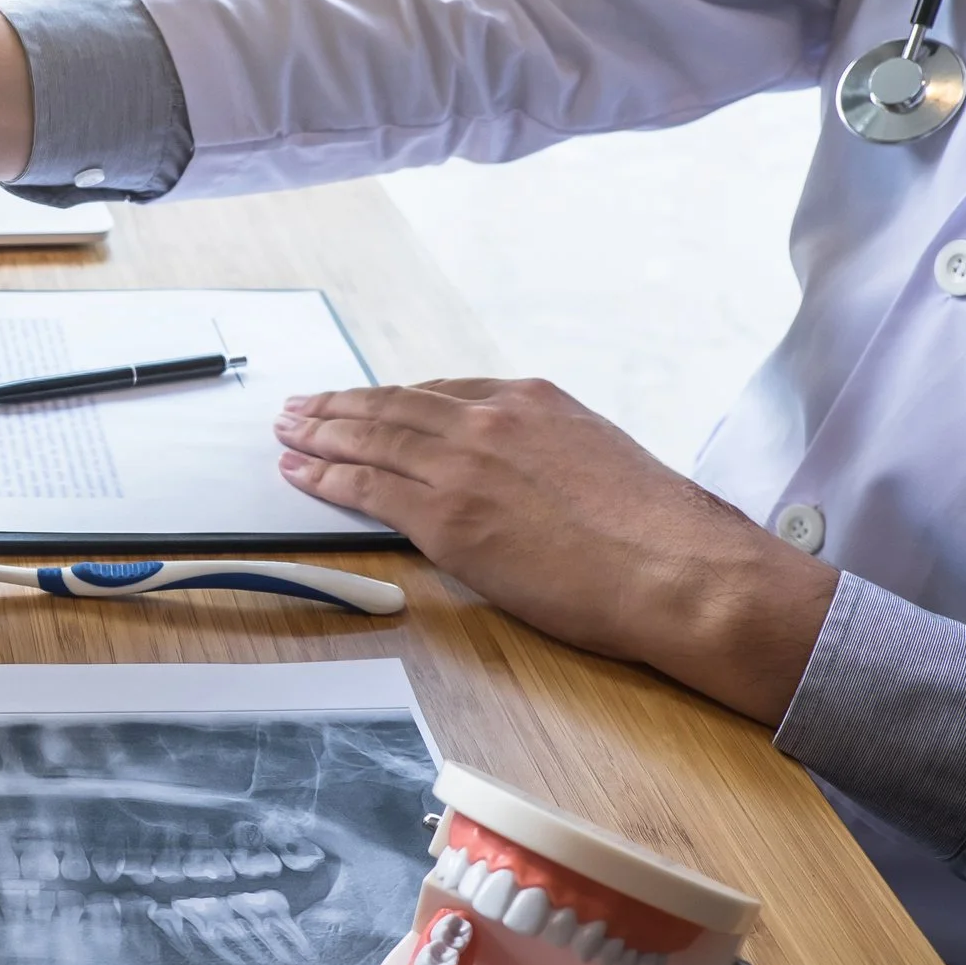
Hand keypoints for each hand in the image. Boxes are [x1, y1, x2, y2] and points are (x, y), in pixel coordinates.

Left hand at [273, 378, 838, 725]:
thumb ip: (547, 458)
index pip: (442, 393)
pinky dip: (325, 476)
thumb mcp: (601, 462)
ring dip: (319, 433)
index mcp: (532, 401)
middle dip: (341, 406)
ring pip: (371, 438)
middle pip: (395, 406)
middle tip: (301, 406)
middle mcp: (490, 420)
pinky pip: (367, 487)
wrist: (678, 570)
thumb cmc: (660, 534)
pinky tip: (300, 472)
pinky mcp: (445, 514)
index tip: (369, 401)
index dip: (395, 400)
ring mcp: (463, 464)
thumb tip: (522, 482)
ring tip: (287, 431)